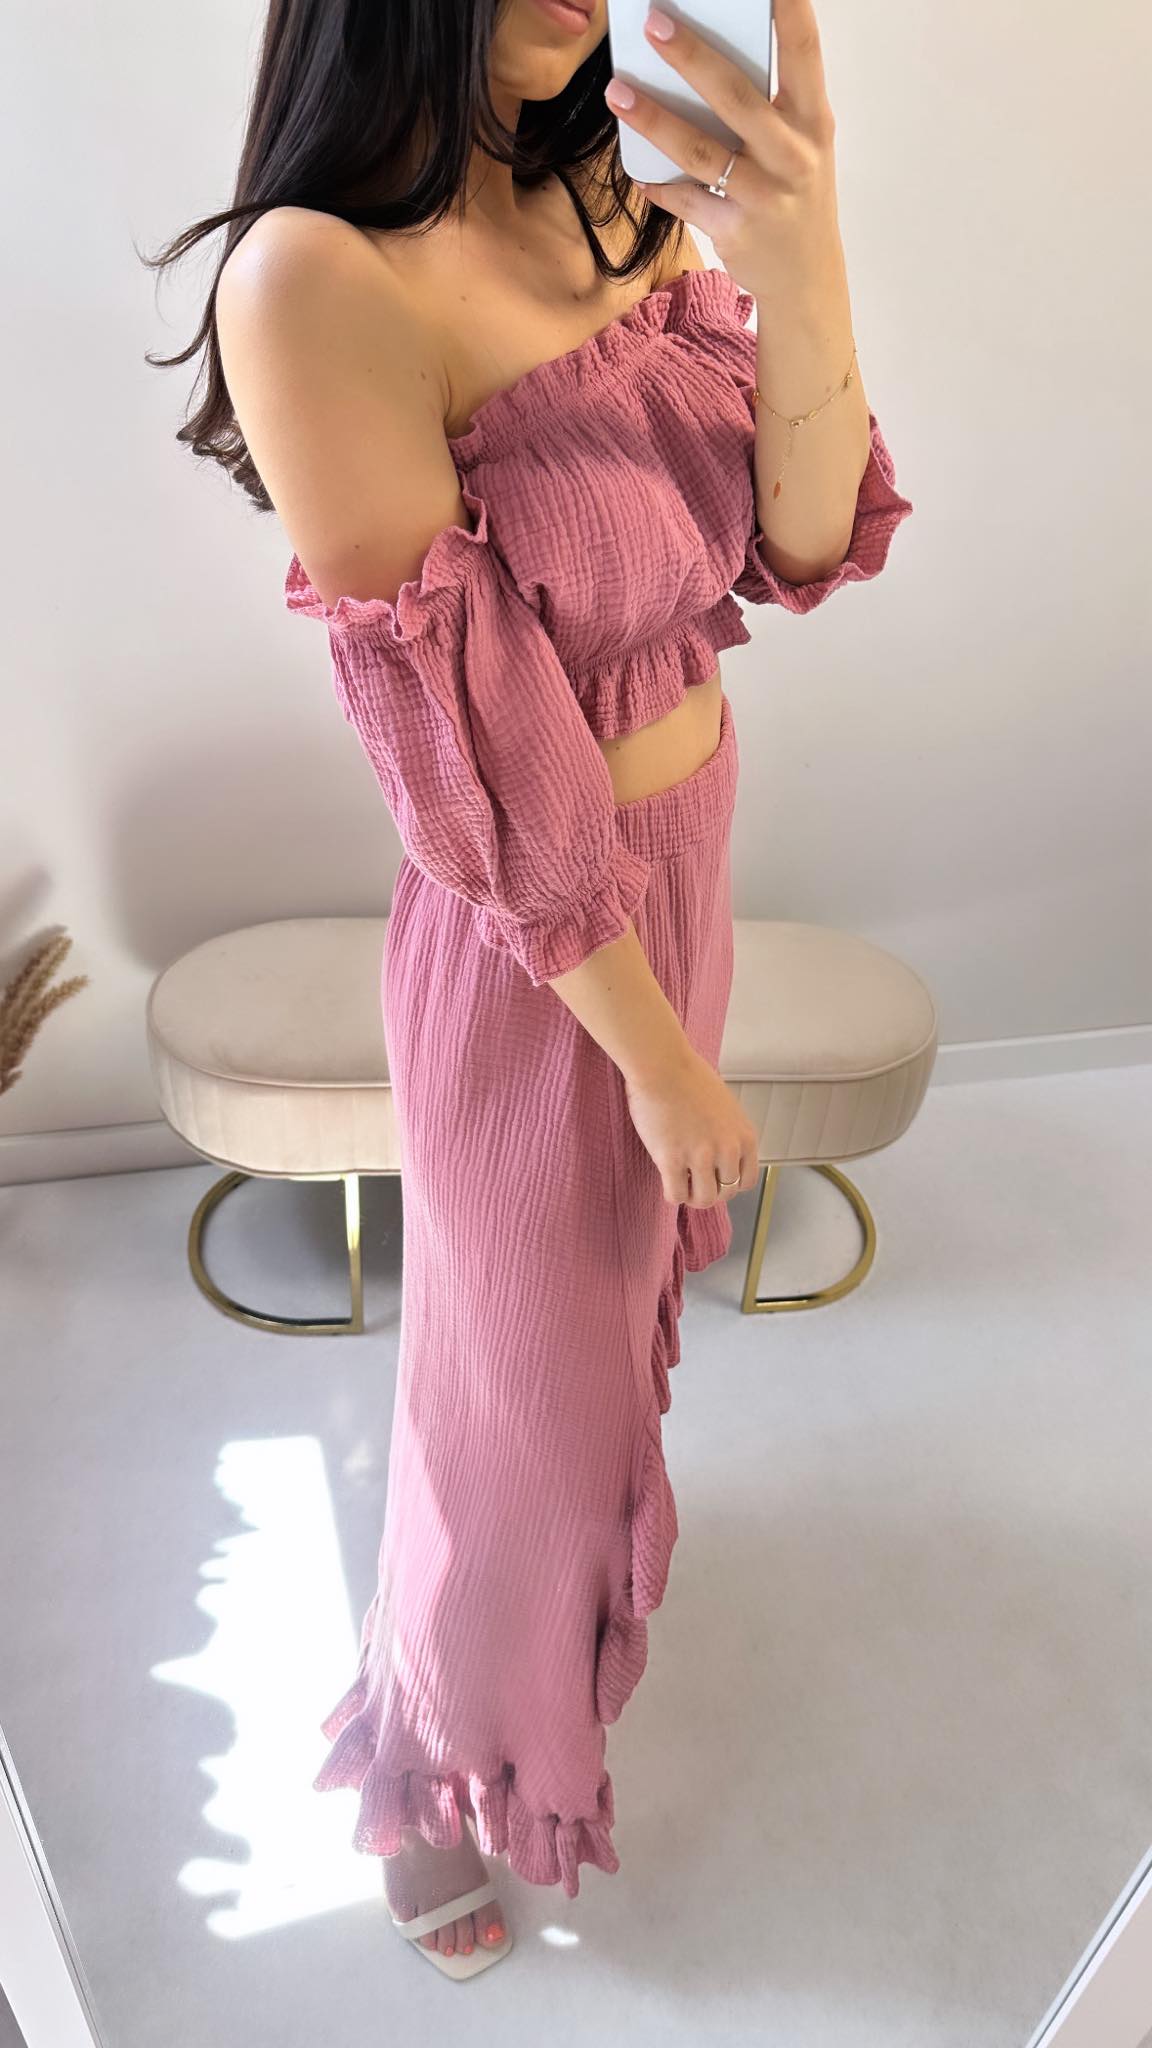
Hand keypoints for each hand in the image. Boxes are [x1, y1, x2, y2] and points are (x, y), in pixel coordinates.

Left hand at [603, 0, 846, 311]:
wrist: (806, 280)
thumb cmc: (795, 194)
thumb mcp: (800, 145)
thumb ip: (765, 105)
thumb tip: (697, 61)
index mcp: (812, 119)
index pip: (804, 50)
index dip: (789, 8)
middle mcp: (794, 155)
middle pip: (736, 97)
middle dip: (692, 58)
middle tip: (654, 22)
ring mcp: (766, 196)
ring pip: (701, 152)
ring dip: (654, 120)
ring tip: (618, 93)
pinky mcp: (737, 232)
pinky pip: (686, 200)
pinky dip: (658, 184)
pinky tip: (637, 169)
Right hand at [624, 1047, 761, 1209]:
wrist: (662, 1065)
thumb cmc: (689, 1077)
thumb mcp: (726, 1107)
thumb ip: (728, 1133)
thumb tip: (720, 1158)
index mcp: (745, 1137)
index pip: (747, 1182)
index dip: (729, 1184)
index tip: (714, 1178)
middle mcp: (728, 1149)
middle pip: (726, 1193)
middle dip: (709, 1189)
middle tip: (693, 1179)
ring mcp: (700, 1156)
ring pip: (703, 1200)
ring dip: (692, 1196)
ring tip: (681, 1182)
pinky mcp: (672, 1159)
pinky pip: (676, 1195)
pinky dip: (672, 1193)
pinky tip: (666, 1178)